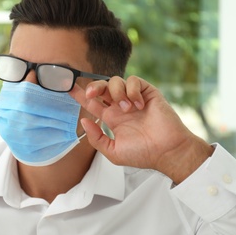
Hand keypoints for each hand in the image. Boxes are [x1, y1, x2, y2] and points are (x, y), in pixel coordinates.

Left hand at [69, 75, 213, 182]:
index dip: (81, 95)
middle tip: (90, 94)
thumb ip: (96, 138)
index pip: (93, 103)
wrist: (167, 152)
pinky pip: (134, 81)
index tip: (68, 88)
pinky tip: (138, 104)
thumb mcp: (113, 151)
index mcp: (112, 118)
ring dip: (116, 93)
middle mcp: (121, 106)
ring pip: (116, 81)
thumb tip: (84, 120)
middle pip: (102, 87)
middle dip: (93, 87)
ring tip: (125, 109)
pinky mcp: (147, 93)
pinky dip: (132, 90)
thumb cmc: (143, 154)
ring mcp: (134, 98)